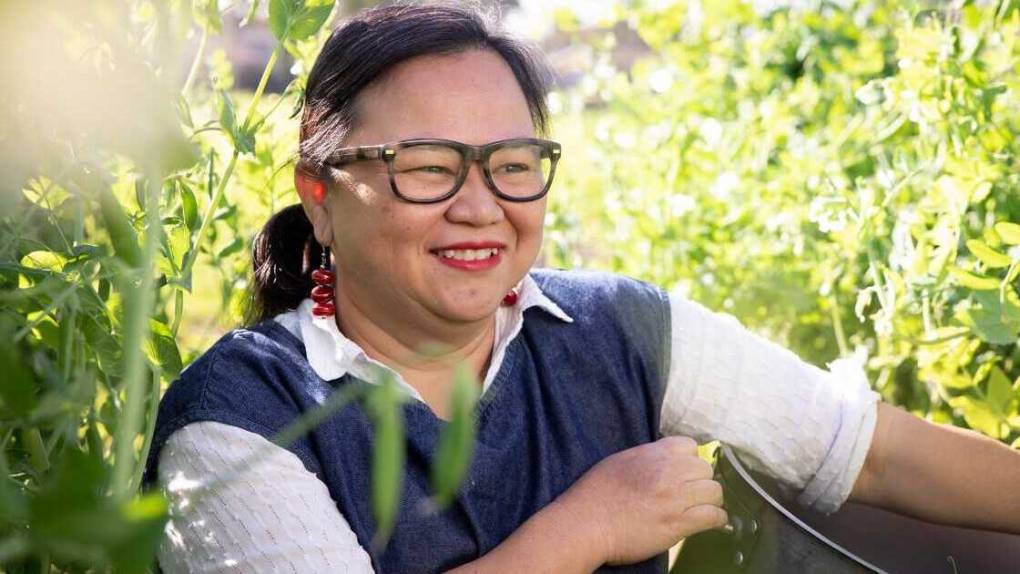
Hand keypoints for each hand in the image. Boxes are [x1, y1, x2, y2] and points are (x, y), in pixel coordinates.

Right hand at [557, 436, 727, 565]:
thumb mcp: (620, 461)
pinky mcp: (679, 523)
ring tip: (702, 509)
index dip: (690, 460)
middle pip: (705, 469)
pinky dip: (716, 520)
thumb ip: (647, 458)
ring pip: (714, 492)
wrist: (586, 523)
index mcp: (653, 453)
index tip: (685, 472)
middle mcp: (668, 471)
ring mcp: (675, 497)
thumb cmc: (595, 493)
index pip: (690, 446)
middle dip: (701, 481)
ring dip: (710, 500)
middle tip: (692, 494)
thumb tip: (664, 460)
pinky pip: (713, 516)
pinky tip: (711, 523)